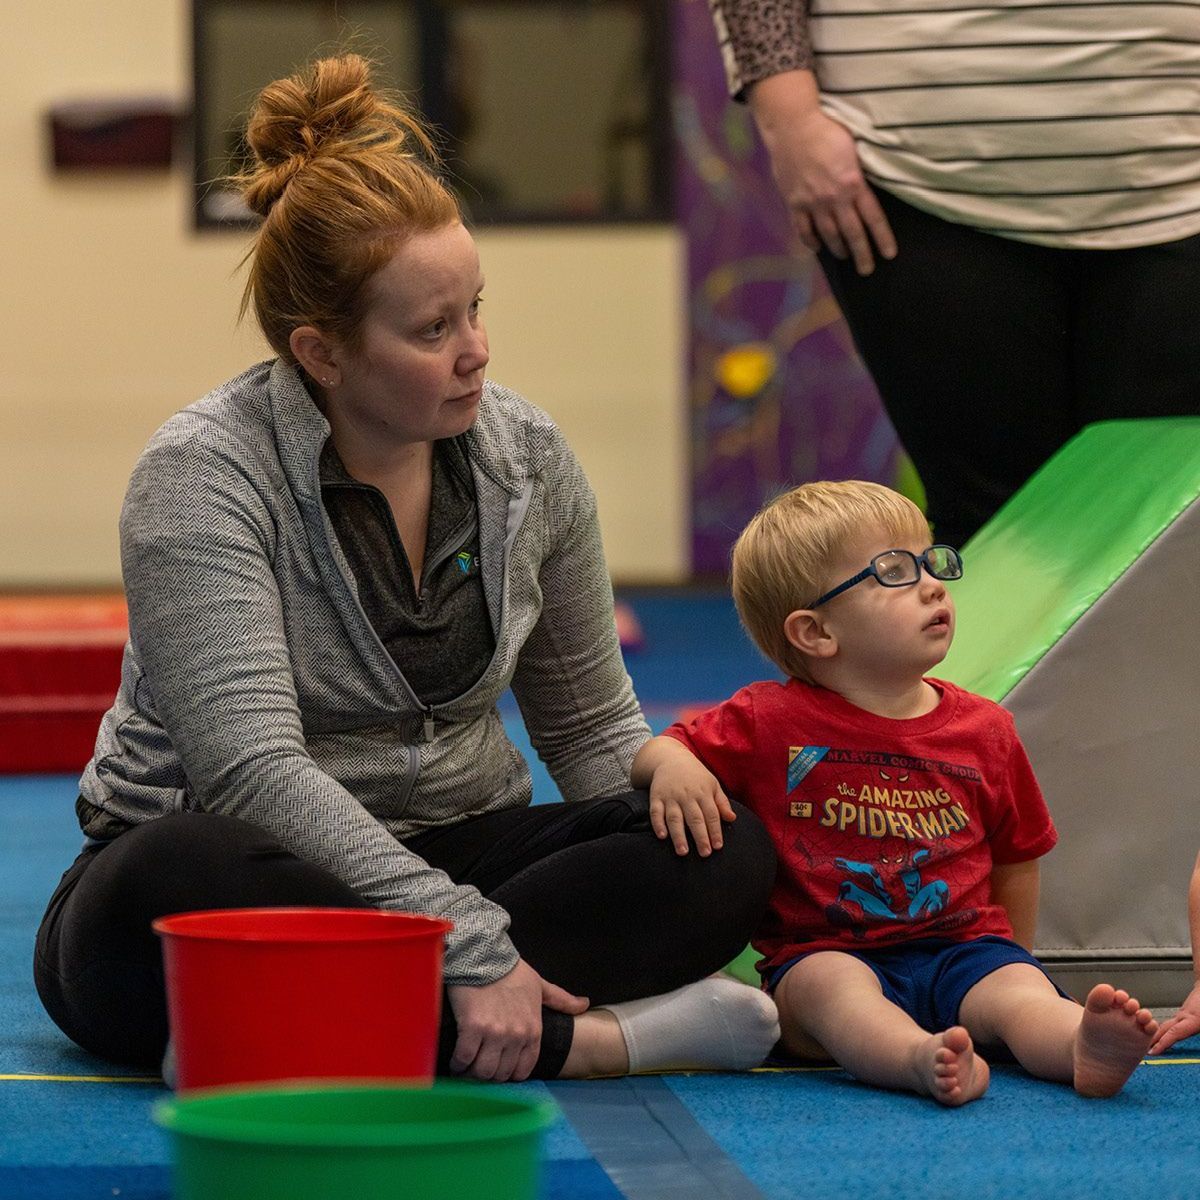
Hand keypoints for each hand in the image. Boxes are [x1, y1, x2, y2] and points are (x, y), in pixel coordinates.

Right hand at [447, 958, 588, 1080]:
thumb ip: (561, 1000)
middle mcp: (516, 1036)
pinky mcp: (472, 1029)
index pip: (523, 1070)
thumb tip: (584, 1004)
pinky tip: (456, 1060)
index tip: (498, 1066)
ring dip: (473, 1072)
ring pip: (483, 1071)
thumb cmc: (511, 970)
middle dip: (489, 1073)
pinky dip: (457, 1063)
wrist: (485, 955)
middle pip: (500, 1074)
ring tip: (466, 1065)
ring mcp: (494, 1034)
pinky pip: (463, 1059)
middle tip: (480, 1065)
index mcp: (533, 1030)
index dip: (509, 1072)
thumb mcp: (540, 985)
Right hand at [648, 755, 736, 856]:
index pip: (712, 814)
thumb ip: (722, 803)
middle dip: (700, 837)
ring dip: (678, 835)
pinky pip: (655, 811)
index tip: (718, 847)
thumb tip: (732, 819)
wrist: (670, 758)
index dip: (715, 831)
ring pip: (675, 818)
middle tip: (705, 853)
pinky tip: (662, 836)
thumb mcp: (712, 784)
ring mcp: (670, 796)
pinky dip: (658, 824)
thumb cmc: (695, 775)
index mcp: (703, 793)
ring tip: (683, 852)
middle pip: (695, 818)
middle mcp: (687, 795)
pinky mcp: (656, 797)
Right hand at [763, 107, 896, 275]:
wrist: (793, 125)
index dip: (882, 238)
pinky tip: (818, 248)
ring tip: (845, 257)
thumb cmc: (827, 129)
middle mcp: (834, 198)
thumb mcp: (854, 148)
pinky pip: (803, 229)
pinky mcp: (794, 202)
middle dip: (862, 255)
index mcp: (853, 184)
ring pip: (829, 235)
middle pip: (852, 234)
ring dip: (839, 250)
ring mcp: (812, 203)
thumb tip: (867, 190)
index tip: (889, 254)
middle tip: (867, 270)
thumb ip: (860, 173)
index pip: (873, 218)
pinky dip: (811, 241)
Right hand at [1148, 983, 1199, 1054]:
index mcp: (1192, 1020)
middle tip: (1145, 1050)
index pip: (1174, 1034)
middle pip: (1165, 1029)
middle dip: (1154, 1039)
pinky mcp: (1185, 1012)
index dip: (1162, 1043)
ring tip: (1151, 1043)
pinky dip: (1166, 1029)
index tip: (1152, 1052)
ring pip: (1167, 1024)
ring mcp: (1183, 1013)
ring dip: (1158, 1034)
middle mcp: (1183, 1016)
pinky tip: (1166, 1032)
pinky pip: (1172, 1022)